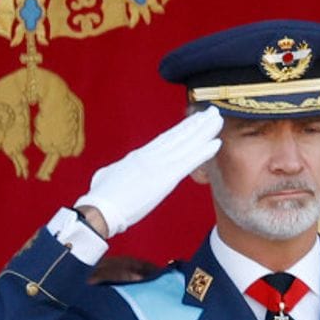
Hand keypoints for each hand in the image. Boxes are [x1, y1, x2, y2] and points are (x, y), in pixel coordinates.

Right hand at [74, 106, 222, 236]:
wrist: (102, 208)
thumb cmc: (102, 196)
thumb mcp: (111, 174)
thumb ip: (122, 169)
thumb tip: (120, 170)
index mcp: (141, 155)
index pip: (167, 138)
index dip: (183, 128)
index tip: (195, 120)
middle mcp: (152, 155)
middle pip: (179, 135)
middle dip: (197, 123)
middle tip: (212, 111)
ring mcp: (159, 165)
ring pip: (187, 144)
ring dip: (205, 131)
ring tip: (217, 119)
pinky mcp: (165, 178)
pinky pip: (189, 162)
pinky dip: (203, 152)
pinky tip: (216, 143)